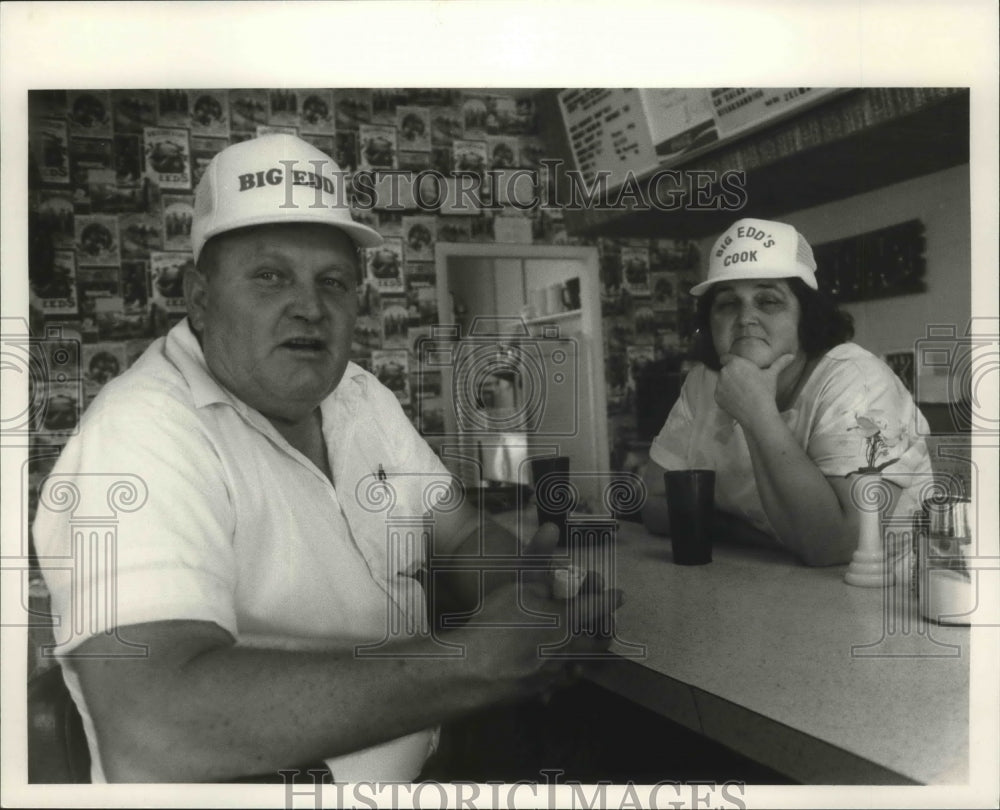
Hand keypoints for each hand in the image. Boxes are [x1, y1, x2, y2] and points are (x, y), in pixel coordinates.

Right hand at [455, 523, 623, 702]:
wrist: (476, 669)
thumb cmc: (499, 623)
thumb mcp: (519, 589)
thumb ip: (541, 582)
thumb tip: (552, 582)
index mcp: (568, 621)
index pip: (597, 605)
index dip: (609, 598)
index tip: (620, 594)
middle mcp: (569, 649)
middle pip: (598, 644)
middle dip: (605, 632)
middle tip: (604, 625)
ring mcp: (555, 674)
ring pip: (581, 666)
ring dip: (586, 656)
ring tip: (582, 650)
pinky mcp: (539, 691)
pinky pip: (558, 684)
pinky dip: (560, 676)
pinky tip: (551, 676)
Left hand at [714, 352, 794, 427]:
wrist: (758, 413)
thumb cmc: (765, 391)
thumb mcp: (772, 375)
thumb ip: (779, 363)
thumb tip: (791, 356)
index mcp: (735, 363)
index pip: (725, 357)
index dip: (730, 360)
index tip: (736, 366)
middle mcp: (724, 372)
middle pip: (725, 370)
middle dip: (732, 374)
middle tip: (744, 382)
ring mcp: (719, 385)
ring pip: (722, 382)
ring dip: (728, 385)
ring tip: (742, 392)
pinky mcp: (717, 397)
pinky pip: (720, 393)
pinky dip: (726, 396)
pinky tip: (738, 400)